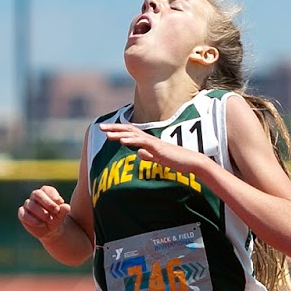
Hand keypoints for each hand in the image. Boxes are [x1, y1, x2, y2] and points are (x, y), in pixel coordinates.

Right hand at [18, 185, 72, 242]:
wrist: (50, 230)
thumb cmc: (56, 218)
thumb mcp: (62, 214)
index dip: (52, 195)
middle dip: (47, 202)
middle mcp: (35, 197)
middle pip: (37, 194)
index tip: (60, 202)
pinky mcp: (22, 214)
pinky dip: (32, 220)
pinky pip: (23, 215)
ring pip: (31, 205)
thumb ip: (64, 209)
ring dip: (41, 212)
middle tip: (56, 210)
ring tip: (50, 219)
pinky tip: (41, 224)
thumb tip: (65, 206)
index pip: (46, 189)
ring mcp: (27, 205)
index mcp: (45, 192)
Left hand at [98, 122, 213, 181]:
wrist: (190, 162)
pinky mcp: (157, 147)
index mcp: (148, 142)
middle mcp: (149, 139)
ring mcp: (153, 142)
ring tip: (106, 133)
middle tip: (100, 127)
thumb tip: (139, 153)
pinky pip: (142, 142)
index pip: (130, 134)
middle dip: (113, 128)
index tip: (105, 131)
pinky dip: (131, 140)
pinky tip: (122, 141)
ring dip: (119, 133)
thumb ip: (148, 155)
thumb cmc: (176, 161)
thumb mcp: (158, 158)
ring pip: (133, 134)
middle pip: (128, 130)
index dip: (117, 131)